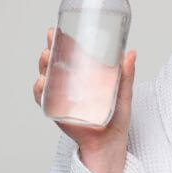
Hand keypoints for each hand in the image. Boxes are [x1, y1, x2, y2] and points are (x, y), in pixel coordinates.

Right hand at [33, 27, 136, 172]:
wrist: (110, 141)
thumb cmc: (117, 116)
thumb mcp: (123, 92)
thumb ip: (126, 74)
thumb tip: (131, 53)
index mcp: (84, 76)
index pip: (68, 55)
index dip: (60, 43)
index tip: (55, 31)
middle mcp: (69, 84)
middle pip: (53, 65)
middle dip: (48, 53)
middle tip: (49, 45)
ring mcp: (62, 97)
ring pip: (46, 79)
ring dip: (42, 68)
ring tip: (45, 58)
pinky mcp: (58, 111)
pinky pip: (44, 100)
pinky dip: (40, 92)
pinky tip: (41, 83)